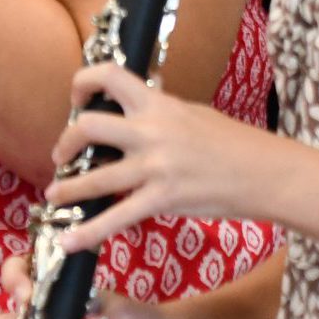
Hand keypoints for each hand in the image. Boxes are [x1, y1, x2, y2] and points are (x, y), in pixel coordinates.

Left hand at [46, 64, 291, 253]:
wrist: (264, 172)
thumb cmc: (232, 142)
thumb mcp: (192, 113)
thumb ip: (160, 111)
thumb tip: (138, 106)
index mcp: (158, 104)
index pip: (110, 75)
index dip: (83, 82)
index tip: (76, 99)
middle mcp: (151, 131)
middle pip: (89, 127)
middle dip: (66, 142)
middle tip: (61, 156)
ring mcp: (155, 167)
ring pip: (94, 177)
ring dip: (67, 189)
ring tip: (53, 196)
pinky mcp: (162, 199)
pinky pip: (117, 217)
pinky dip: (89, 232)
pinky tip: (70, 242)